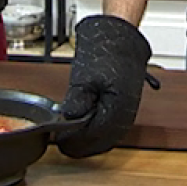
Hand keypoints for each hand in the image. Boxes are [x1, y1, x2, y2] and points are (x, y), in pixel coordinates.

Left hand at [57, 16, 155, 158]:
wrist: (121, 39)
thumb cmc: (107, 53)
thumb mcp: (84, 78)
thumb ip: (76, 103)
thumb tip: (67, 121)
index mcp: (117, 108)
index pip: (93, 137)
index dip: (73, 142)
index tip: (59, 142)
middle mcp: (125, 115)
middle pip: (101, 143)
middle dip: (81, 145)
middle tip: (62, 144)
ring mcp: (127, 114)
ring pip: (107, 139)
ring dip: (90, 141)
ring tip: (71, 138)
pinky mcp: (125, 110)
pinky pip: (111, 130)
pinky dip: (98, 134)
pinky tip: (86, 130)